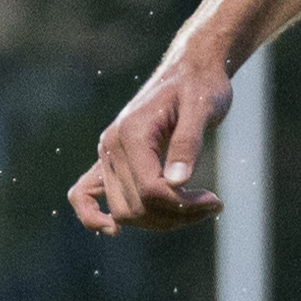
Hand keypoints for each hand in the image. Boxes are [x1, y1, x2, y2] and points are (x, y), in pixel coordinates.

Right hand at [68, 50, 234, 233]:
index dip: (183, 205)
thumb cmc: (200, 86)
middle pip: (136, 207)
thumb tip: (177, 184)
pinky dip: (94, 216)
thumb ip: (188, 143)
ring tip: (198, 208)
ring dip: (160, 220)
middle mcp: (111, 145)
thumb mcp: (203, 108)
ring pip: (124, 211)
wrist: (190, 70)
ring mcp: (108, 154)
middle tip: (213, 204)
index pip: (149, 189)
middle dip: (176, 215)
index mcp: (131, 132)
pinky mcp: (112, 160)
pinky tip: (112, 231)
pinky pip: (84, 194)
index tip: (215, 201)